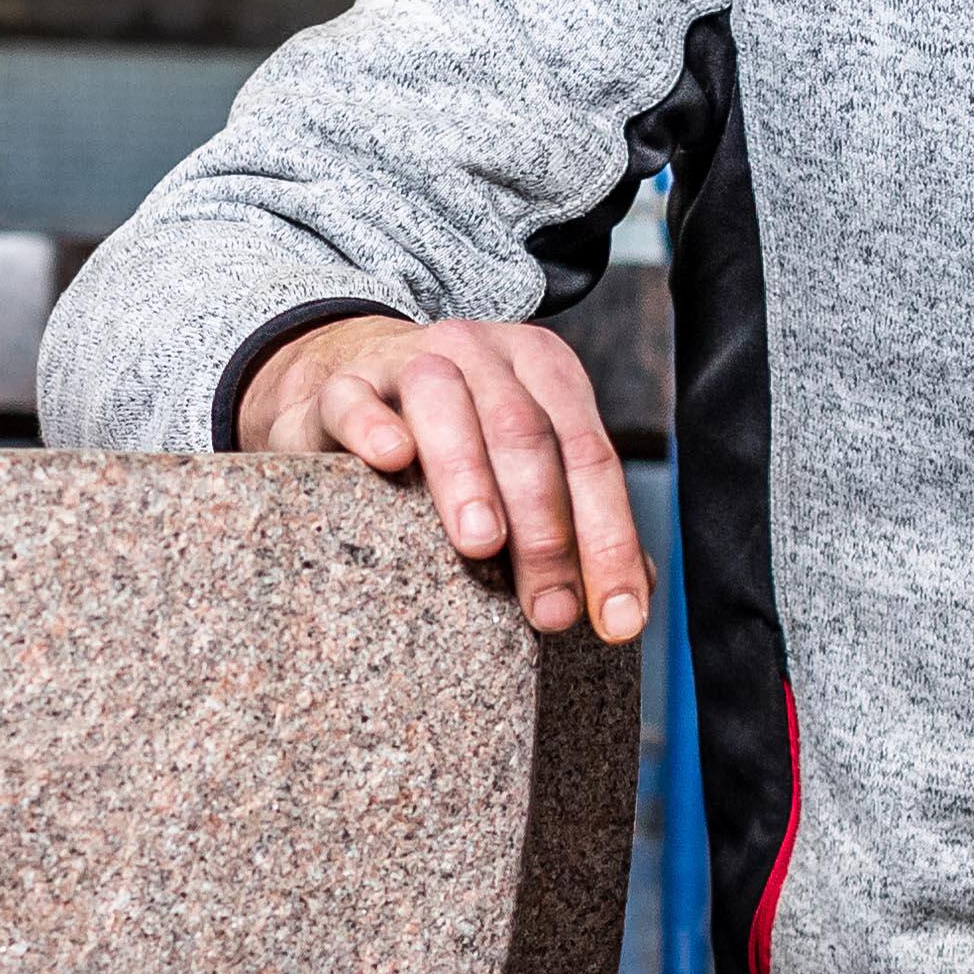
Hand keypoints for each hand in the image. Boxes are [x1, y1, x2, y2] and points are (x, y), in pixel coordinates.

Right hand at [238, 312, 650, 643]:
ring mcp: (409, 361)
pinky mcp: (344, 383)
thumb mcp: (521, 462)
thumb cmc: (452, 436)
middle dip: (545, 531)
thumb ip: (575, 513)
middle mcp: (483, 354)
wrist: (350, 375)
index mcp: (543, 371)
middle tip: (550, 611)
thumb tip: (630, 594)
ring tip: (483, 545)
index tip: (616, 619)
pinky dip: (373, 427)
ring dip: (468, 474)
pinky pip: (355, 400)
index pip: (589, 457)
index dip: (608, 539)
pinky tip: (391, 460)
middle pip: (524, 434)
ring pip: (444, 403)